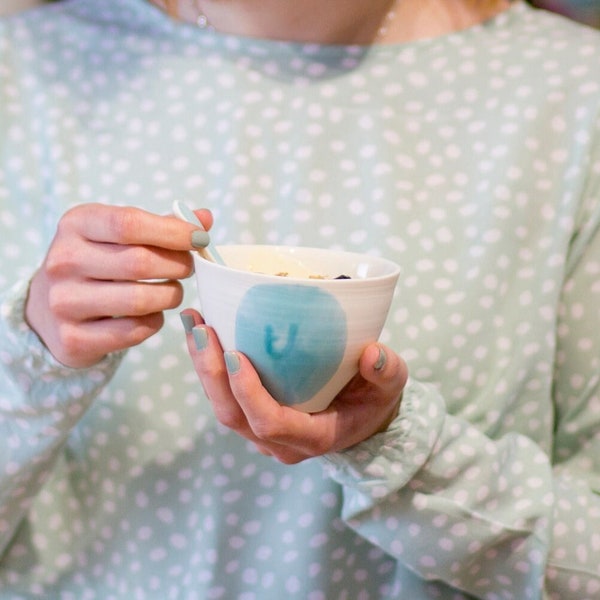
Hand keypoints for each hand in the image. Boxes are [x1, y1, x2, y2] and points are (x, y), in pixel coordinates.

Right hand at [26, 203, 211, 367]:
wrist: (50, 309)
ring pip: (140, 300)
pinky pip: (134, 330)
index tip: (200, 238)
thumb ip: (162, 225)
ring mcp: (64, 302)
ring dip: (171, 295)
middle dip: (178, 265)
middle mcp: (63, 261)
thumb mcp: (119, 235)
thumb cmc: (98, 263)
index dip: (173, 232)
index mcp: (75, 224)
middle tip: (189, 267)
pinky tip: (153, 313)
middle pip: (139, 262)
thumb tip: (205, 218)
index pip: (129, 223)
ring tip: (173, 290)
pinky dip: (155, 321)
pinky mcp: (73, 338)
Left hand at [181, 309, 408, 463]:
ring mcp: (263, 434)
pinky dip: (208, 367)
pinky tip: (201, 332)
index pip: (272, 422)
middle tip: (202, 329)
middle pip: (234, 417)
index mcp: (314, 436)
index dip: (249, 393)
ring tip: (193, 323)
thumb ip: (387, 371)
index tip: (236, 353)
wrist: (363, 418)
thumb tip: (372, 353)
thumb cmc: (375, 400)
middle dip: (212, 374)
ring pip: (221, 408)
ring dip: (202, 368)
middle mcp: (281, 443)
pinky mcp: (253, 419)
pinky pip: (223, 398)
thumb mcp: (391, 385)